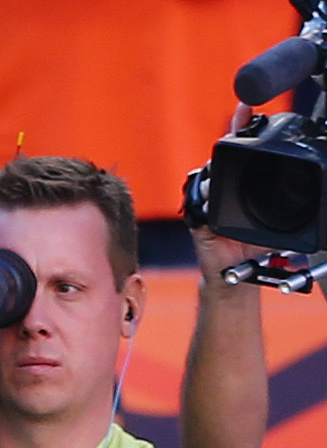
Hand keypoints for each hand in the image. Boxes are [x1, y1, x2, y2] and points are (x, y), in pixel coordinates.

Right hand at [189, 105, 277, 282]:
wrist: (236, 275)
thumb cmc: (255, 248)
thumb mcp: (281, 222)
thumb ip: (291, 208)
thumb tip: (319, 197)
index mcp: (240, 186)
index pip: (241, 150)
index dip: (243, 126)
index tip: (246, 105)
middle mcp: (223, 190)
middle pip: (222, 157)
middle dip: (231, 137)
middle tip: (240, 121)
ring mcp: (209, 204)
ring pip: (210, 176)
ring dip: (218, 169)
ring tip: (226, 164)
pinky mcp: (200, 221)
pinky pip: (200, 205)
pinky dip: (205, 198)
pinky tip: (211, 191)